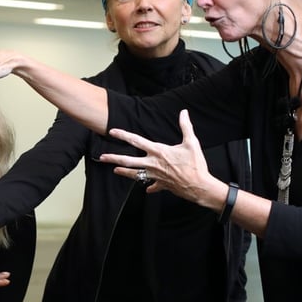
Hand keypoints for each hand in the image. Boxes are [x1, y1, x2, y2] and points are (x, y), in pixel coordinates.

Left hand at [98, 109, 222, 205]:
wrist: (199, 186)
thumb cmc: (195, 165)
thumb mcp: (192, 143)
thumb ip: (186, 126)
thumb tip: (183, 113)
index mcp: (158, 151)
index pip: (136, 140)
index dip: (123, 135)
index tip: (112, 132)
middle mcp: (153, 164)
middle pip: (128, 160)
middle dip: (114, 158)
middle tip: (102, 157)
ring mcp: (155, 176)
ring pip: (135, 174)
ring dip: (124, 172)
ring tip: (115, 170)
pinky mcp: (161, 185)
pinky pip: (152, 186)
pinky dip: (149, 187)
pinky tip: (146, 188)